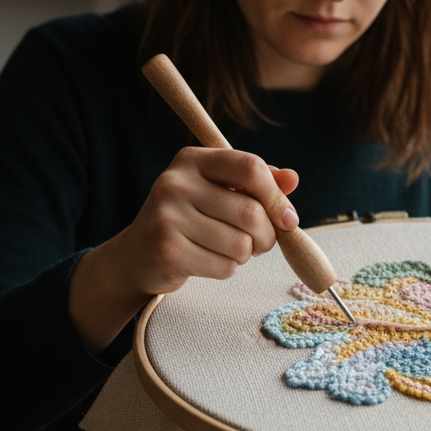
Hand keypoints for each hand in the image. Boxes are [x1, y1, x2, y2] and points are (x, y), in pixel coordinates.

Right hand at [69, 147, 299, 352]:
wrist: (137, 255)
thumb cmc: (190, 219)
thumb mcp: (219, 192)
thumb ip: (256, 183)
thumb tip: (292, 179)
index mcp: (192, 160)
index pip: (250, 167)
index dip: (276, 196)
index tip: (287, 218)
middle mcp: (175, 183)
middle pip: (251, 212)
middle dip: (267, 236)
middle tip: (259, 243)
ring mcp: (167, 217)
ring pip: (241, 244)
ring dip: (245, 254)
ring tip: (227, 249)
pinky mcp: (167, 252)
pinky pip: (224, 267)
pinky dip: (227, 269)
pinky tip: (208, 261)